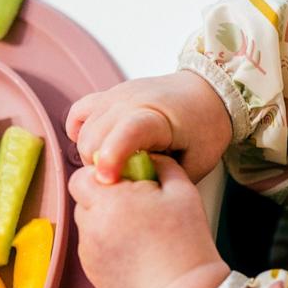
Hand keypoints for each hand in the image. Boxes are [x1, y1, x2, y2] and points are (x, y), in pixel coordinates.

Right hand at [65, 70, 231, 183]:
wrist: (208, 92)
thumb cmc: (205, 127)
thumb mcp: (197, 161)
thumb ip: (165, 180)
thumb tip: (137, 195)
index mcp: (158, 116)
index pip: (128, 131)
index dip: (113, 156)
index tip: (108, 180)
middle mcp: (131, 100)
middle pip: (95, 137)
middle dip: (101, 167)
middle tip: (124, 179)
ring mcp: (116, 95)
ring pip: (84, 130)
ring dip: (92, 154)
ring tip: (116, 165)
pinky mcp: (107, 96)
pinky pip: (79, 113)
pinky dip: (81, 132)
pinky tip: (97, 147)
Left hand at [68, 154, 229, 287]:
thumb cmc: (185, 242)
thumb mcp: (183, 191)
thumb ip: (162, 165)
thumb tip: (149, 156)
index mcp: (110, 201)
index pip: (81, 177)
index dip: (99, 177)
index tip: (122, 183)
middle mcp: (92, 226)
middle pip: (83, 202)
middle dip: (102, 200)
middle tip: (133, 208)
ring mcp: (89, 252)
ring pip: (87, 227)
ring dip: (104, 224)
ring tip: (136, 233)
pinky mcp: (92, 273)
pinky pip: (93, 250)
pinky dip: (107, 247)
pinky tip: (134, 253)